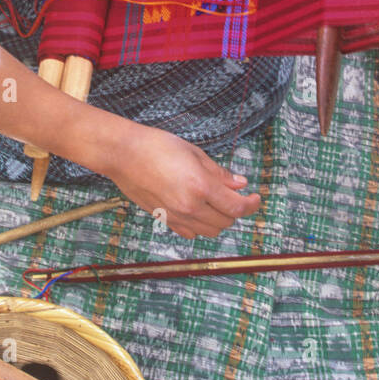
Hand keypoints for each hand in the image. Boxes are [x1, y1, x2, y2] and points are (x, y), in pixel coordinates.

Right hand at [105, 125, 261, 239]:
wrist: (123, 154)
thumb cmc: (156, 146)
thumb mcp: (194, 153)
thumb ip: (219, 173)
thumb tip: (239, 184)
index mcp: (200, 186)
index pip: (236, 206)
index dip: (251, 204)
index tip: (255, 198)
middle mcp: (190, 206)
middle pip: (225, 222)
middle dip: (235, 210)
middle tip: (235, 195)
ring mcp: (175, 216)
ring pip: (209, 231)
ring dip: (218, 220)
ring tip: (216, 203)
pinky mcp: (163, 219)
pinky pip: (190, 233)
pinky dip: (199, 226)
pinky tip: (198, 210)